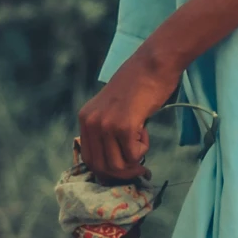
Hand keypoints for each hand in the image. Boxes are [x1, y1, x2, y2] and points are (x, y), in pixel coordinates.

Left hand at [77, 46, 179, 181]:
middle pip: (102, 167)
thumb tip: (114, 163)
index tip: (124, 171)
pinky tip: (144, 129)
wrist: (153, 64)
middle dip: (122, 173)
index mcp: (85, 118)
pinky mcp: (124, 126)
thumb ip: (106, 130)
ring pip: (118, 165)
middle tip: (140, 169)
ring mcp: (106, 125)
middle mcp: (91, 122)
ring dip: (134, 159)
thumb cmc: (139, 85)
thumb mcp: (111, 108)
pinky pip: (134, 155)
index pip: (89, 158)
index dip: (108, 171)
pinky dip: (143, 149)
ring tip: (141, 139)